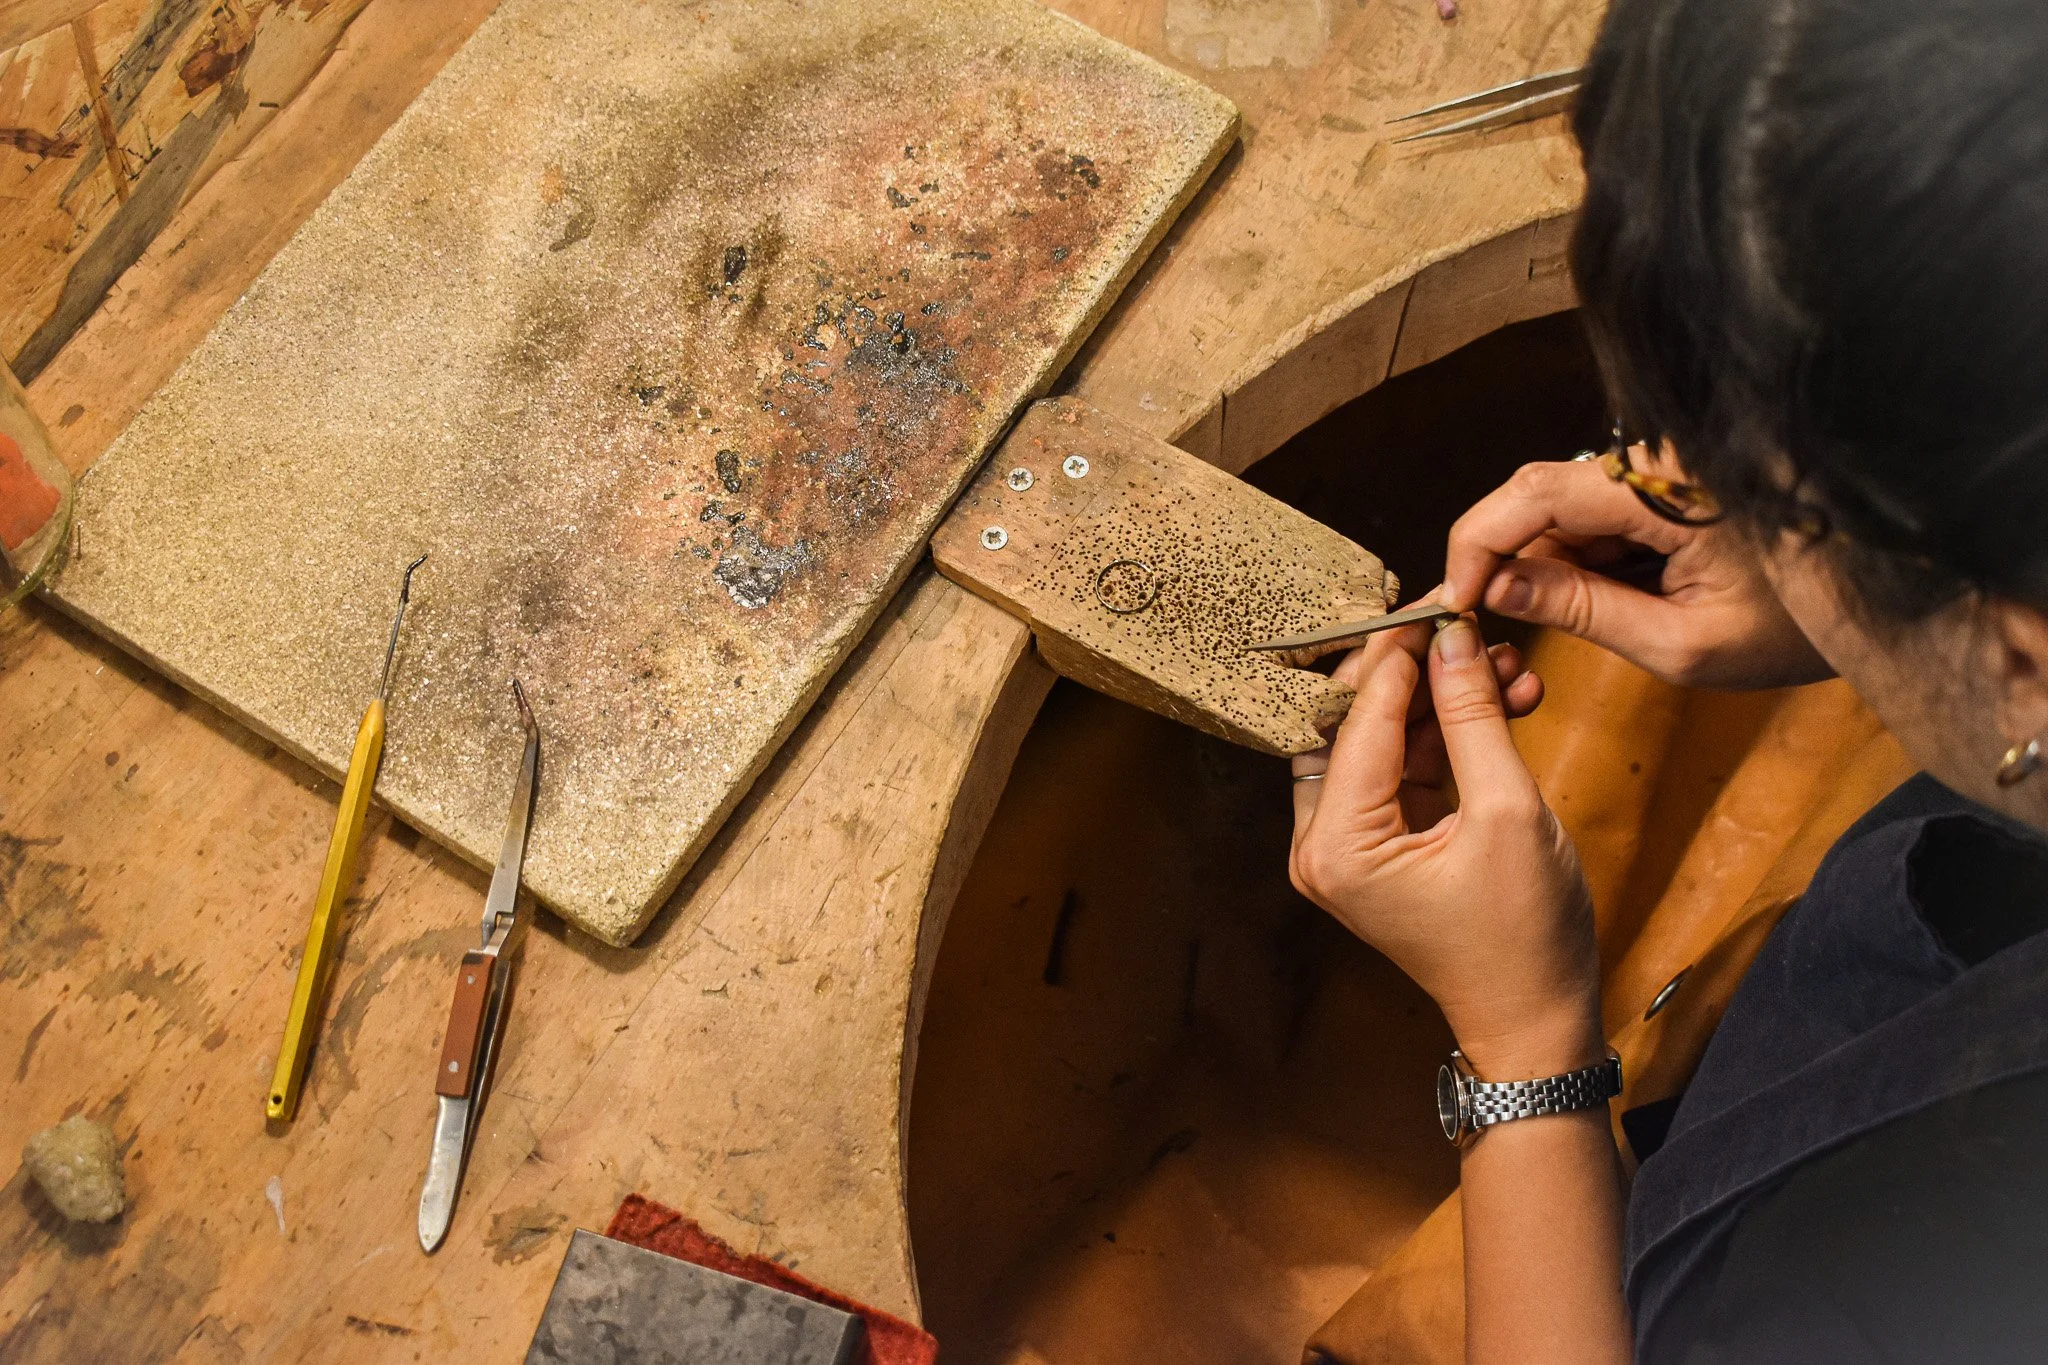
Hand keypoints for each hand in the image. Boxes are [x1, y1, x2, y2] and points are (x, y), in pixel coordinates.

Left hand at [1289, 617, 1601, 1076]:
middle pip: (1354, 723)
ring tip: (1505, 665)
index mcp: (1335, 844)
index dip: (1399, 653)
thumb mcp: (1507, 812)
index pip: (1356, 719)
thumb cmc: (1524, 937)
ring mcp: (1345, 846)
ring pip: (1382, 739)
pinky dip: (1445, 735)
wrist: (1536, 1018)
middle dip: (1417, 671)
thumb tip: (1453, 636)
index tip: (1438, 599)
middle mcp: (1321, 845)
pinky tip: (1500, 699)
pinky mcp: (1377, 844)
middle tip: (1470, 626)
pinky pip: (1402, 767)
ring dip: (1440, 699)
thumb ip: (1472, 716)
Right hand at [1442, 452, 1832, 689]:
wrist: (1879, 602)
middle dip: (1500, 560)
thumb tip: (1496, 590)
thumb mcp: (1680, 643)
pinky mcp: (1668, 483)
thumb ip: (1580, 611)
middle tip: (1477, 620)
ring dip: (1540, 565)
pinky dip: (1576, 560)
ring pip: (1561, 507)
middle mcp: (1657, 460)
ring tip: (1544, 625)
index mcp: (1664, 488)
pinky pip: (1595, 513)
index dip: (1476, 543)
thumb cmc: (1796, 628)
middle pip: (1538, 495)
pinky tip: (1592, 602)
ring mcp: (1663, 468)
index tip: (1453, 599)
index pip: (1533, 493)